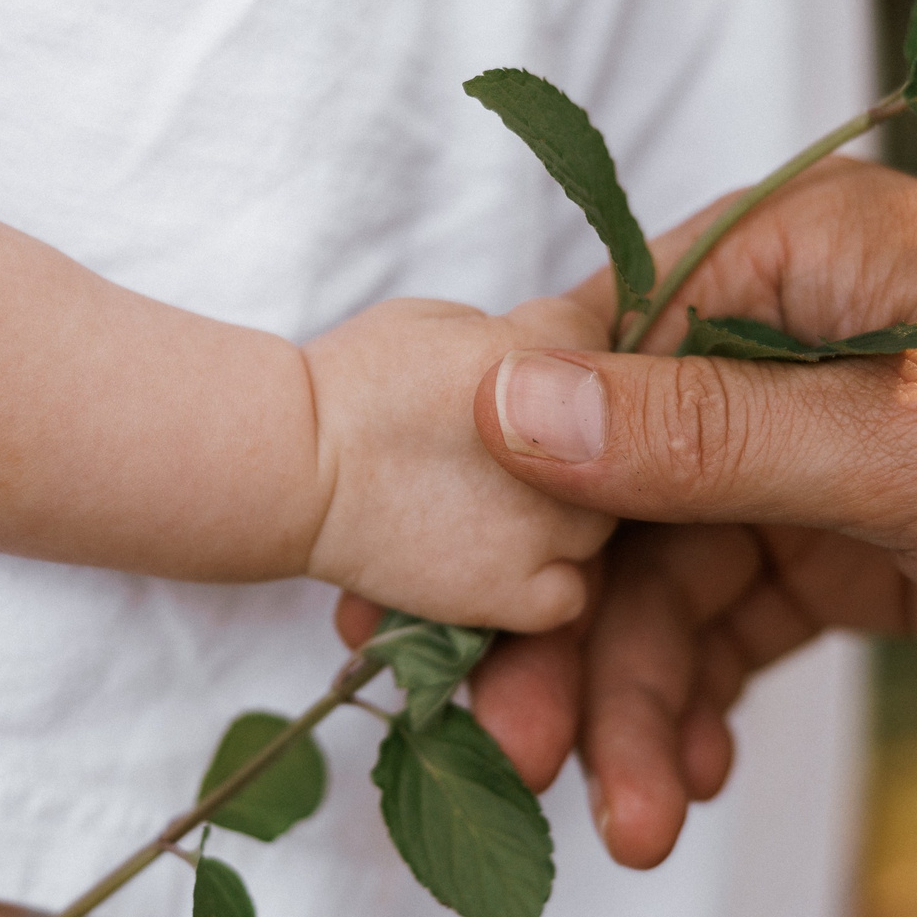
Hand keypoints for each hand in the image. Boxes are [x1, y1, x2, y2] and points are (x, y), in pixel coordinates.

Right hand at [306, 296, 614, 632]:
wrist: (295, 464)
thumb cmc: (361, 380)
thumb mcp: (453, 321)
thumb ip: (529, 336)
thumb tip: (571, 354)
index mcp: (552, 351)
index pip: (606, 341)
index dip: (565, 359)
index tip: (520, 378)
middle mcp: (573, 438)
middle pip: (622, 440)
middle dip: (578, 443)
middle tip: (506, 454)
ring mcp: (553, 522)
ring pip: (600, 520)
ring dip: (564, 514)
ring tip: (490, 505)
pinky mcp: (519, 591)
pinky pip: (568, 596)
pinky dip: (542, 585)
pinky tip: (498, 560)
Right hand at [463, 159, 916, 864]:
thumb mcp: (913, 446)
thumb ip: (705, 436)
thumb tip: (507, 404)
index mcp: (799, 254)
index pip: (595, 352)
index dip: (507, 484)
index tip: (434, 607)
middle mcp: (797, 339)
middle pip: (620, 489)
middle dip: (571, 634)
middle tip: (519, 762)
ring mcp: (828, 450)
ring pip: (674, 576)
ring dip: (640, 695)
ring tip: (633, 821)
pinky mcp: (867, 546)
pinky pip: (742, 622)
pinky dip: (707, 698)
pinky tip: (688, 779)